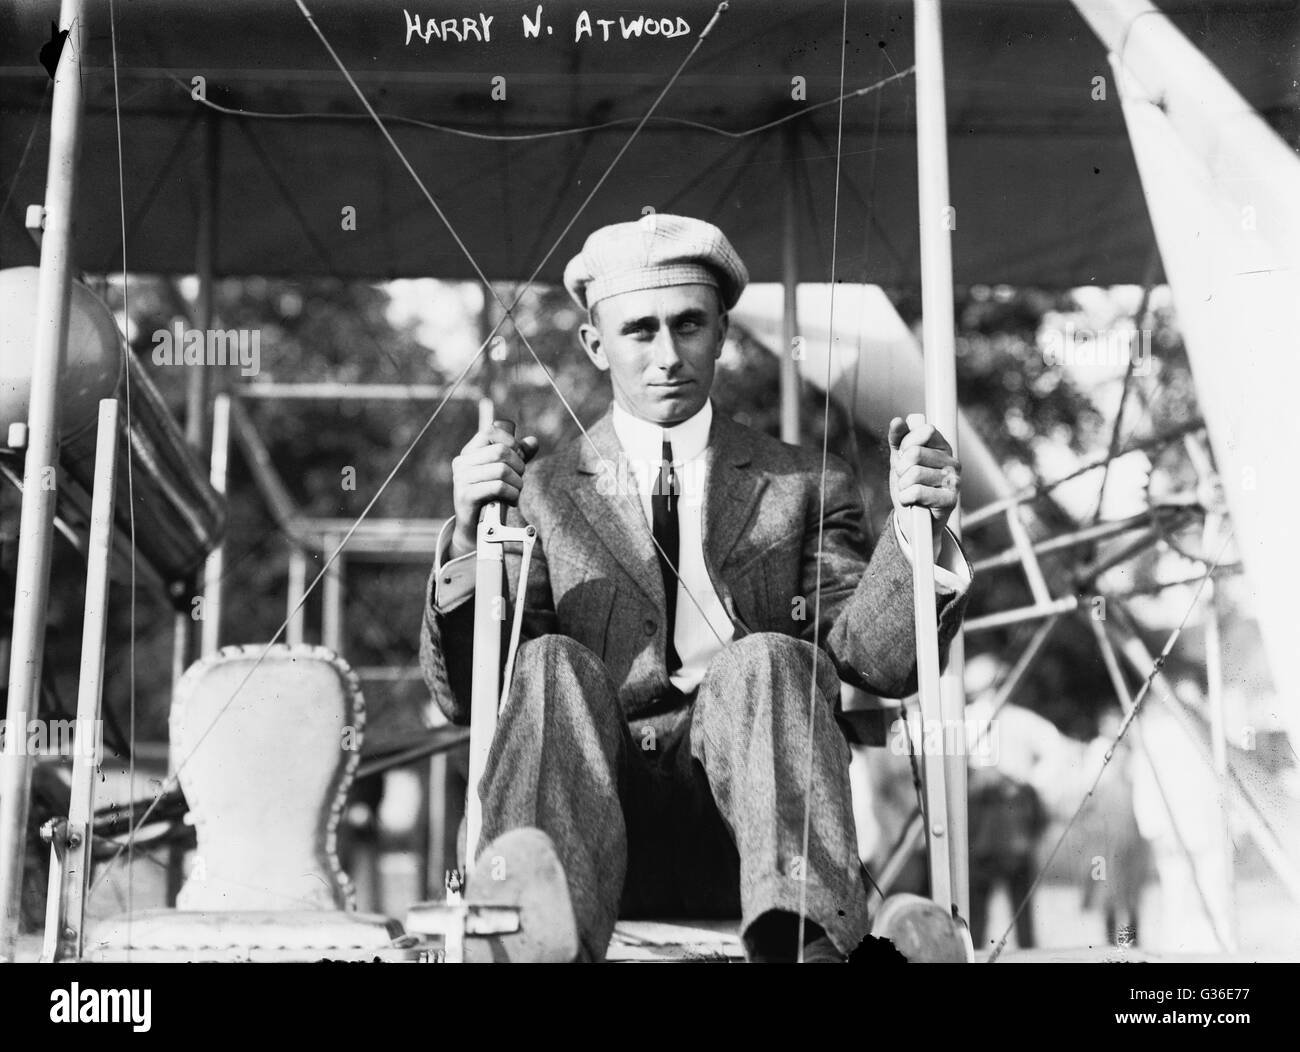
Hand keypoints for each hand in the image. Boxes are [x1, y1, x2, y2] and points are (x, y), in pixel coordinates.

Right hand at [449, 420, 539, 556]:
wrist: (474, 528)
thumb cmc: (491, 497)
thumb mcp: (505, 472)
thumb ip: (519, 455)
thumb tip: (533, 441)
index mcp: (469, 452)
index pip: (491, 431)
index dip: (511, 441)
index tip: (518, 457)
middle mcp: (462, 462)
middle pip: (501, 451)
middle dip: (518, 465)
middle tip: (519, 479)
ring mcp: (461, 478)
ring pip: (502, 470)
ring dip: (517, 483)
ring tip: (516, 492)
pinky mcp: (466, 495)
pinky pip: (498, 487)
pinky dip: (512, 494)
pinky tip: (511, 501)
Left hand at [888, 413, 960, 548]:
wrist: (912, 519)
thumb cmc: (908, 486)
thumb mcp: (899, 460)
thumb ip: (898, 439)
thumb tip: (898, 420)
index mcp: (942, 447)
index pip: (924, 431)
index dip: (906, 444)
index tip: (904, 457)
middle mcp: (952, 461)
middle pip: (915, 453)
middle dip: (901, 469)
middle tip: (905, 479)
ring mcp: (954, 481)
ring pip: (914, 473)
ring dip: (903, 486)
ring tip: (909, 492)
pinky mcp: (951, 500)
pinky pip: (917, 492)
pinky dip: (906, 498)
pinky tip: (911, 502)